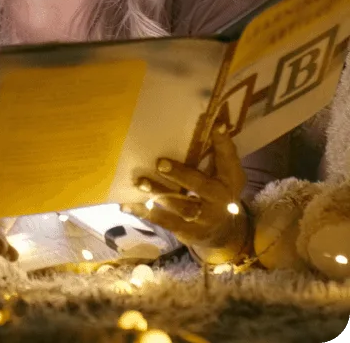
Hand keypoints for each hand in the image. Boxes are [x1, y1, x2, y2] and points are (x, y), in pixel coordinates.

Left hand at [122, 128, 251, 262]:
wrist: (224, 234)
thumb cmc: (220, 193)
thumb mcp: (227, 175)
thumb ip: (221, 152)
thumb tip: (216, 122)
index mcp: (229, 181)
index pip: (228, 161)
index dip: (223, 145)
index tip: (217, 126)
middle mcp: (219, 201)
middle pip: (199, 186)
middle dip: (180, 174)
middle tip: (160, 163)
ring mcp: (202, 219)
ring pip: (179, 206)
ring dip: (158, 193)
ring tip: (140, 182)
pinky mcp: (187, 232)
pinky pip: (165, 222)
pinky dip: (146, 213)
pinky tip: (127, 205)